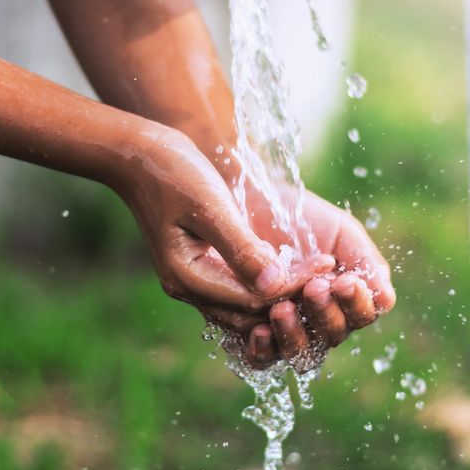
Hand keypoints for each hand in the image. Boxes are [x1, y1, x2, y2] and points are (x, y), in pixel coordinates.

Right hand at [120, 123, 334, 333]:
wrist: (140, 155)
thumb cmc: (173, 173)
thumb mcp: (211, 207)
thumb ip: (242, 248)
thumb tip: (275, 284)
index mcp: (187, 277)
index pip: (253, 300)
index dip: (294, 287)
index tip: (327, 264)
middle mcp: (188, 287)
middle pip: (251, 314)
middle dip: (291, 298)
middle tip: (330, 277)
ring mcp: (193, 280)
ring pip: (246, 308)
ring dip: (282, 295)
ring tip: (318, 276)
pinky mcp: (201, 267)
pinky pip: (240, 290)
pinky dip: (267, 285)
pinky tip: (293, 268)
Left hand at [240, 187, 395, 367]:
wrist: (249, 202)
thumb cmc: (300, 217)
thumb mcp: (340, 233)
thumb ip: (365, 262)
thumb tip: (386, 299)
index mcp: (347, 296)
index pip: (362, 313)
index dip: (357, 303)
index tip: (345, 282)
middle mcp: (320, 318)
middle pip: (333, 335)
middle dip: (325, 313)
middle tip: (313, 288)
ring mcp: (288, 328)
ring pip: (301, 352)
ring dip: (295, 334)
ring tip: (282, 308)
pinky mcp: (251, 332)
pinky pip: (262, 358)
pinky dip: (264, 350)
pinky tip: (259, 331)